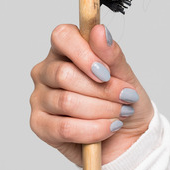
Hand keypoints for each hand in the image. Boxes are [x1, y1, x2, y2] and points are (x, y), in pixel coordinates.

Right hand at [29, 24, 153, 165]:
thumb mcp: (126, 76)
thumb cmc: (124, 102)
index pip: (62, 36)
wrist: (130, 138)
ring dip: (102, 110)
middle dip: (101, 90)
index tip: (106, 72)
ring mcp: (39, 98)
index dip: (83, 53)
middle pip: (64, 74)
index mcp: (64, 51)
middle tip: (125, 98)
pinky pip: (64, 128)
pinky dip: (93, 130)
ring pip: (66, 102)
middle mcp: (46, 71)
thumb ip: (111, 54)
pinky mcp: (39, 125)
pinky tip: (108, 128)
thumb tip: (99, 31)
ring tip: (120, 114)